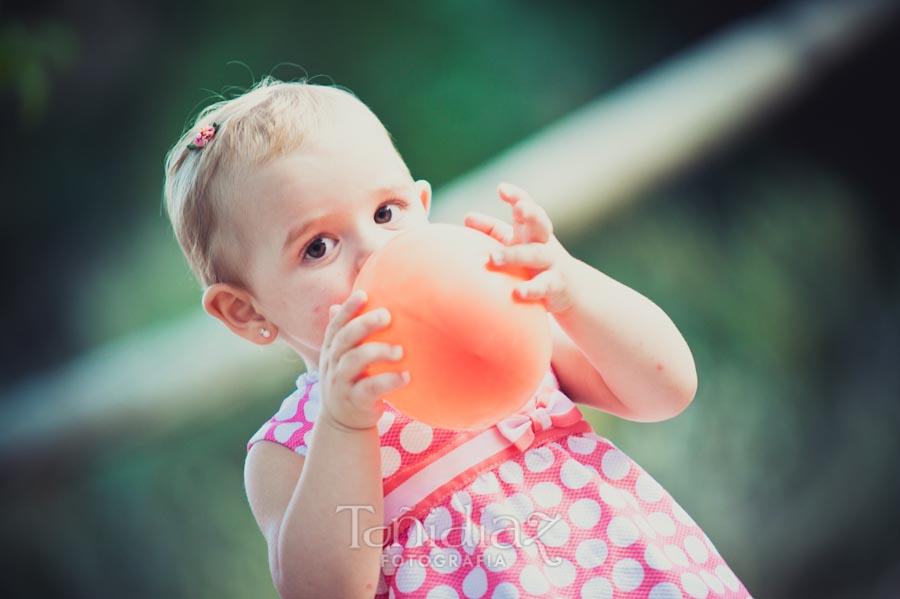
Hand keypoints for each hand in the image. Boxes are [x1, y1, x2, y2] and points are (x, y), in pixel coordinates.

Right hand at [317, 290, 407, 430]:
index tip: (363, 294)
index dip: (347, 309)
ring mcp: (341, 384)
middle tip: (387, 315)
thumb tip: (346, 300)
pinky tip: (406, 376)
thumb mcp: (343, 358)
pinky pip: (369, 389)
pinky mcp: (354, 402)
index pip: (336, 325)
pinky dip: (388, 381)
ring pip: (353, 362)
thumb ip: (348, 333)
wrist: (343, 423)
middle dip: (364, 325)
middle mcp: (333, 364)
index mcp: (332, 350)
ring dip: (378, 352)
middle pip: (344, 339)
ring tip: (400, 350)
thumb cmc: (350, 381)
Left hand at [465, 182, 575, 313]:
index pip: (527, 207)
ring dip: (515, 254)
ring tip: (493, 257)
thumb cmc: (534, 262)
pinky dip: (532, 289)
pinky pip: (544, 286)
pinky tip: (517, 292)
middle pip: (540, 224)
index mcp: (533, 230)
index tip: (502, 189)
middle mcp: (544, 242)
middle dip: (531, 214)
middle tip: (518, 209)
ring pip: (536, 254)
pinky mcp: (556, 285)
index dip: (517, 196)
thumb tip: (467, 217)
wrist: (573, 289)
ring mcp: (553, 263)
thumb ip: (492, 230)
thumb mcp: (515, 243)